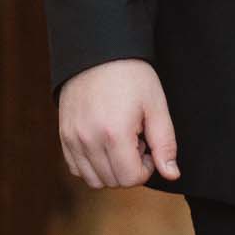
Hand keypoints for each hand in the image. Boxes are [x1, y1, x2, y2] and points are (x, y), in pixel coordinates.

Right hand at [58, 58, 179, 188]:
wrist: (100, 52)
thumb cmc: (132, 76)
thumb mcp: (156, 106)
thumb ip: (165, 144)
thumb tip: (171, 174)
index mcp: (114, 134)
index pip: (130, 179)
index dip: (146, 167)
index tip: (148, 145)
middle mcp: (88, 140)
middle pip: (112, 181)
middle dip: (129, 168)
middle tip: (136, 139)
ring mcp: (72, 139)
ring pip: (93, 180)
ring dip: (111, 168)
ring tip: (120, 141)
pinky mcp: (63, 135)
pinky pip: (76, 168)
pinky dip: (92, 165)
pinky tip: (104, 143)